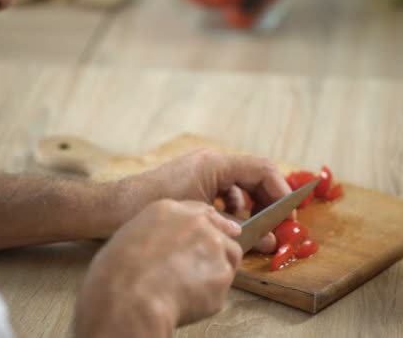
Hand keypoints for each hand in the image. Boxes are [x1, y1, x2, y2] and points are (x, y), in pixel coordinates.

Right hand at [75, 199, 242, 337]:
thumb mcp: (130, 237)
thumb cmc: (118, 273)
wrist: (129, 298)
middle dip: (213, 253)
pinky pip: (222, 287)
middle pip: (220, 235)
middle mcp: (197, 223)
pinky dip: (210, 296)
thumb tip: (168, 245)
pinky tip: (187, 301)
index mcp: (170, 210)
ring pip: (227, 259)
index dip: (208, 227)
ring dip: (214, 273)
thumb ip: (159, 232)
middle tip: (194, 273)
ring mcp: (214, 247)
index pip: (201, 212)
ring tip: (187, 288)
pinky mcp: (222, 274)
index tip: (211, 238)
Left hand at [133, 149, 292, 252]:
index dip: (281, 191)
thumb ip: (239, 227)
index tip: (290, 214)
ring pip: (239, 188)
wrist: (113, 211)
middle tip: (278, 228)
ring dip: (252, 210)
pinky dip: (233, 211)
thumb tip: (269, 239)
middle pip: (254, 178)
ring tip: (258, 235)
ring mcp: (200, 173)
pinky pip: (223, 194)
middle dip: (268, 203)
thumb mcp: (203, 219)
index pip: (262, 169)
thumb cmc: (153, 209)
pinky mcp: (191, 185)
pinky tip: (231, 230)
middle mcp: (210, 163)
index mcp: (215, 164)